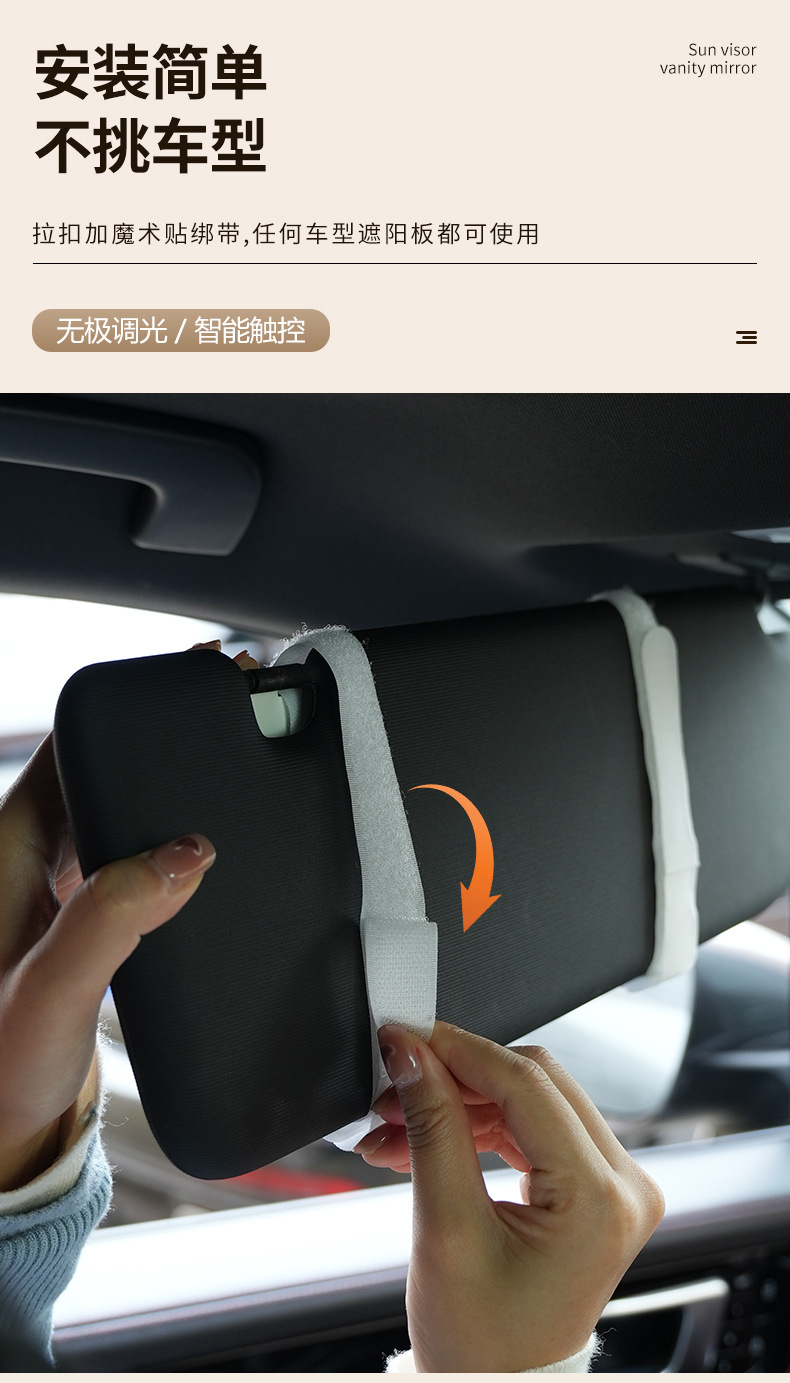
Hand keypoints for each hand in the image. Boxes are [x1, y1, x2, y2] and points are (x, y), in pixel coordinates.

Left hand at [0, 639, 252, 1192]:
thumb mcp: (48, 998)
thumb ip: (110, 923)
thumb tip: (185, 853)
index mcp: (5, 850)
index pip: (68, 746)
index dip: (135, 707)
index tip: (202, 679)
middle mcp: (27, 853)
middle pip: (102, 764)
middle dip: (170, 731)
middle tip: (247, 707)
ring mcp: (54, 880)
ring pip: (119, 803)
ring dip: (174, 780)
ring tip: (243, 757)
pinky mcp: (79, 909)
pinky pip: (129, 847)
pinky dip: (172, 832)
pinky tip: (212, 840)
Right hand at [354, 1021, 664, 1372]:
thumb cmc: (482, 1344)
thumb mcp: (445, 1229)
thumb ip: (432, 1127)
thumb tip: (411, 1056)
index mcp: (601, 1198)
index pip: (526, 1083)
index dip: (457, 1050)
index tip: (404, 1036)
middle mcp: (624, 1185)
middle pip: (532, 1082)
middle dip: (453, 1075)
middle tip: (391, 1081)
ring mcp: (614, 1186)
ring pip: (529, 1099)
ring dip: (458, 1101)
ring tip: (393, 1121)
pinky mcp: (595, 1188)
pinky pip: (535, 1127)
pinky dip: (477, 1124)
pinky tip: (422, 1134)